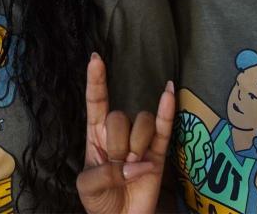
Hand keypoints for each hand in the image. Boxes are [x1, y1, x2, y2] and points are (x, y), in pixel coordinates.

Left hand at [77, 53, 173, 213]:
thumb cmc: (100, 202)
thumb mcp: (87, 186)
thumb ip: (103, 172)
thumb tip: (134, 164)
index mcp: (96, 135)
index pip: (96, 101)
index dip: (96, 80)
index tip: (95, 58)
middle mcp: (118, 133)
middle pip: (120, 117)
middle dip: (118, 144)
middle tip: (117, 166)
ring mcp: (140, 142)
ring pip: (142, 122)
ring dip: (137, 145)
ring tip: (133, 167)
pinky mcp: (159, 155)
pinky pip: (165, 129)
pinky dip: (168, 110)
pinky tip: (169, 91)